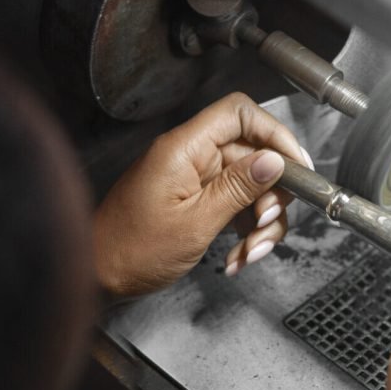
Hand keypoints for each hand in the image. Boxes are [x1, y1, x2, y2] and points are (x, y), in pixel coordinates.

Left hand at [93, 92, 307, 298]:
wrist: (95, 275)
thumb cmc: (128, 251)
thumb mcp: (195, 223)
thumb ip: (238, 188)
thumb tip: (274, 160)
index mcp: (184, 149)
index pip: (240, 114)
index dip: (275, 134)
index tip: (295, 165)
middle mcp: (189, 157)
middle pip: (252, 156)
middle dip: (269, 196)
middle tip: (267, 225)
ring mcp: (192, 180)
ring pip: (249, 187)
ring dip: (258, 223)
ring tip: (249, 252)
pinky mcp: (194, 201)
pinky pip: (233, 207)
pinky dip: (242, 233)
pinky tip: (236, 257)